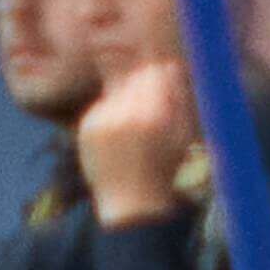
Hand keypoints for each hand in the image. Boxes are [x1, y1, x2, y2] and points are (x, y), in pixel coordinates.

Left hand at [76, 58, 198, 226]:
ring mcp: (104, 120)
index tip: (161, 87)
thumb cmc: (164, 169)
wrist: (132, 204)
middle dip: (142, 87)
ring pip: (117, 90)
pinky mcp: (88, 128)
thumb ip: (178, 97)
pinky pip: (102, 107)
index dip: (159, 76)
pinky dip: (111, 115)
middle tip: (147, 113)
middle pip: (134, 77)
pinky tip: (119, 139)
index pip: (153, 72)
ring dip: (126, 101)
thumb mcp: (182, 135)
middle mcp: (127, 114)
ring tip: (134, 131)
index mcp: (155, 115)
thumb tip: (169, 65)